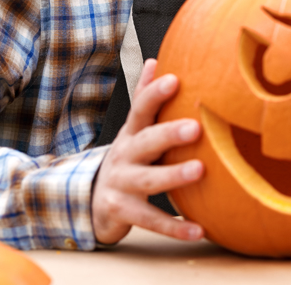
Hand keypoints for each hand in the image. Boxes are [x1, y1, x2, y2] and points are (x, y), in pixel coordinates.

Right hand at [91, 58, 204, 244]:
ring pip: (147, 181)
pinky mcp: (120, 212)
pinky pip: (149, 220)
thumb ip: (145, 98)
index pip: (141, 108)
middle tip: (196, 128)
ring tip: (200, 171)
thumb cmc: (127, 158)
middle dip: (169, 133)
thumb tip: (154, 59)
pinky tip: (198, 230)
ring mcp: (120, 184)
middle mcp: (124, 155)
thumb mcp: (133, 129)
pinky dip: (174, 227)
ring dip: (173, 176)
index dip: (155, 93)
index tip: (175, 79)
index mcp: (132, 133)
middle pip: (145, 142)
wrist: (91, 201)